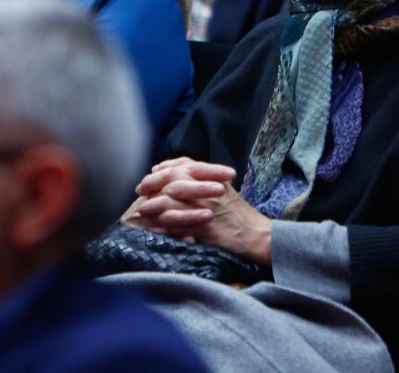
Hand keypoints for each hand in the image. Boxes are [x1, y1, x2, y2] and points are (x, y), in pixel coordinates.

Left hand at [124, 157, 272, 265]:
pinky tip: (154, 227)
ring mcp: (207, 206)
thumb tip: (181, 177)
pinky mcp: (205, 226)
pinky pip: (179, 224)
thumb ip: (205, 181)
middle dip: (154, 183)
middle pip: (175, 178)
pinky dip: (164, 225)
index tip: (153, 172)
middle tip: (141, 188)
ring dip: (154, 204)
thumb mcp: (224, 190)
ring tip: (143, 209)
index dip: (166, 167)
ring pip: (173, 200)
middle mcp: (210, 187)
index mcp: (214, 177)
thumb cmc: (240, 215)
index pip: (185, 164)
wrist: (258, 234)